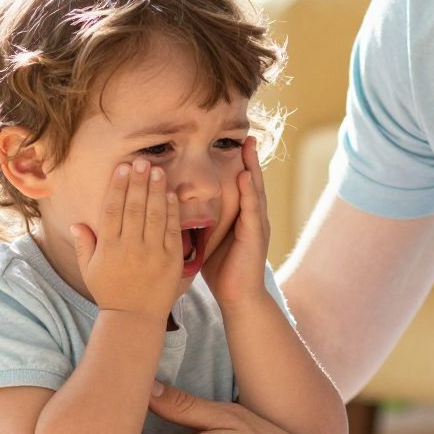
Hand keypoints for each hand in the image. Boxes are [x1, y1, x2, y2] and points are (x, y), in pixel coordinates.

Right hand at [70, 159, 182, 318]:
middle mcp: (130, 248)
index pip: (113, 210)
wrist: (135, 318)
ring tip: (158, 171)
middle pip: (134, 207)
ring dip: (156, 191)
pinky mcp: (171, 260)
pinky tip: (171, 195)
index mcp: (109, 248)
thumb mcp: (89, 269)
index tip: (123, 169)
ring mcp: (152, 253)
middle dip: (138, 182)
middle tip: (142, 162)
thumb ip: (84, 245)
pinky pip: (171, 231)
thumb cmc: (110, 292)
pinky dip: (172, 212)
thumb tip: (77, 223)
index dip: (118, 187)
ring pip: (154, 215)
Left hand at [201, 134, 269, 308]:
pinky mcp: (256, 237)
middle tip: (247, 135)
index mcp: (242, 218)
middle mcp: (253, 218)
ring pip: (255, 191)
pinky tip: (245, 178)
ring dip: (253, 168)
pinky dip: (249, 193)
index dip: (238, 165)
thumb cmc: (222, 271)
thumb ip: (201, 222)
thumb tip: (176, 208)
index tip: (232, 144)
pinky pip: (253, 210)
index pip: (241, 186)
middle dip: (250, 159)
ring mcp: (257, 226)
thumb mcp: (208, 240)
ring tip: (249, 147)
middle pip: (251, 182)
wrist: (239, 298)